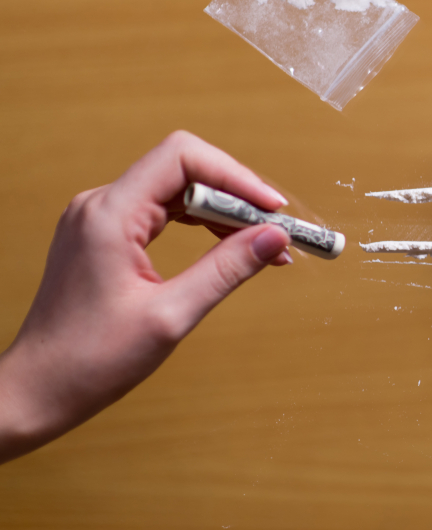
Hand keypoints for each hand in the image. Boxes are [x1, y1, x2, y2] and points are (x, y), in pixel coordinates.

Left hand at [0, 131, 292, 462]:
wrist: (36, 391)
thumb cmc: (89, 361)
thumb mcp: (171, 315)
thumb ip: (227, 269)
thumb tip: (275, 237)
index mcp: (109, 216)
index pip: (182, 159)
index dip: (235, 176)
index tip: (272, 208)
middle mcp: (101, 206)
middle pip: (184, 169)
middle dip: (236, 195)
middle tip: (276, 230)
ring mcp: (101, 219)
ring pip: (177, 190)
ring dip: (224, 212)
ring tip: (264, 244)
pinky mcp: (106, 236)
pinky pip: (164, 212)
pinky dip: (202, 225)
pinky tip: (231, 249)